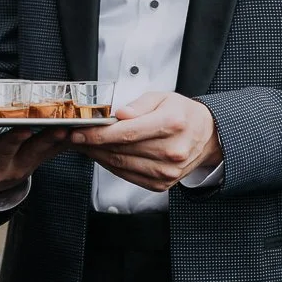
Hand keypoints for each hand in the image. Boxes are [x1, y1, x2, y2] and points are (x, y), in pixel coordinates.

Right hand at [0, 126, 69, 192]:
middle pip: (3, 152)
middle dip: (13, 141)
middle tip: (23, 129)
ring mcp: (17, 166)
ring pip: (34, 154)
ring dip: (48, 141)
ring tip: (61, 129)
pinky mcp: (36, 162)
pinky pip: (53, 152)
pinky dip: (65, 142)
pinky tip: (77, 130)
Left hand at [67, 92, 220, 191]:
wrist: (207, 136)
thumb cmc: (182, 114)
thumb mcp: (163, 97)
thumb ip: (139, 104)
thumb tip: (119, 114)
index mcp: (172, 124)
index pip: (126, 132)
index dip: (98, 134)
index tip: (78, 131)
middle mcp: (171, 151)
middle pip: (121, 150)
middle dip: (92, 144)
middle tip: (74, 136)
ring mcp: (167, 171)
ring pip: (122, 165)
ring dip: (98, 156)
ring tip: (84, 145)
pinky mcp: (162, 184)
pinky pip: (128, 176)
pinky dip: (111, 166)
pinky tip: (102, 155)